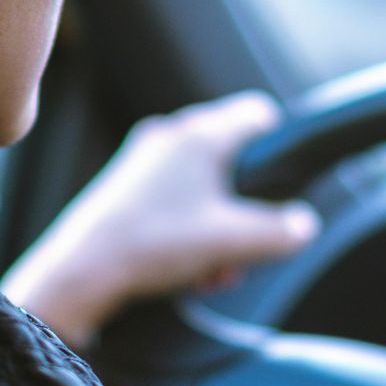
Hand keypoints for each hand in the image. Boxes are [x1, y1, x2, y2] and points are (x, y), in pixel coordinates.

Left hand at [1, 90, 321, 348]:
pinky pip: (175, 199)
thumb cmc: (155, 244)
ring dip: (219, 227)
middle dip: (246, 208)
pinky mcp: (126, 187)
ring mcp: (144, 160)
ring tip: (214, 270)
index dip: (280, 145)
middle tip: (245, 247)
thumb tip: (304, 225)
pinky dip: (190, 230)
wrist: (82, 270)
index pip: (257, 113)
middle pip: (232, 159)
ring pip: (203, 185)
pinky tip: (188, 271)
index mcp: (200, 134)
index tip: (285, 182)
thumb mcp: (233, 242)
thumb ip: (280, 232)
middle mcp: (171, 136)